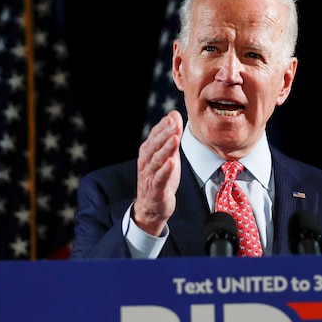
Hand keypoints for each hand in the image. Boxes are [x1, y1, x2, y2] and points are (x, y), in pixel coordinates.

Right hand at [133, 110, 182, 235]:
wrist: (152, 207)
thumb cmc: (160, 178)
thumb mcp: (167, 155)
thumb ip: (171, 136)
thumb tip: (174, 114)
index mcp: (148, 152)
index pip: (154, 136)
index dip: (163, 126)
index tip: (172, 117)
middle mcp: (146, 162)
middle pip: (154, 145)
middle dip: (164, 134)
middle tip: (174, 124)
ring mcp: (149, 175)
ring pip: (157, 160)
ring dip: (165, 148)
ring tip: (175, 138)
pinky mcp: (155, 189)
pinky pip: (160, 178)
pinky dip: (165, 170)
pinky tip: (172, 162)